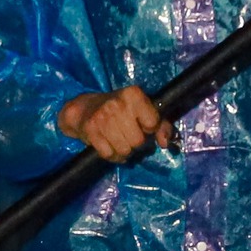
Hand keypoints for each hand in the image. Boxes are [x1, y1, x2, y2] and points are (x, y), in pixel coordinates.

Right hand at [59, 85, 173, 163]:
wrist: (85, 109)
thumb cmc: (120, 110)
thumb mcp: (143, 110)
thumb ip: (162, 126)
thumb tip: (165, 143)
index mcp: (133, 94)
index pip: (153, 123)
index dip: (149, 129)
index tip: (142, 125)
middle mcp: (118, 103)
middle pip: (138, 141)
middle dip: (136, 143)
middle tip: (128, 134)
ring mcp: (102, 117)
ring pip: (124, 151)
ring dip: (124, 151)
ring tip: (119, 141)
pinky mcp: (91, 130)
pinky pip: (109, 155)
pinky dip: (112, 156)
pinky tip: (110, 146)